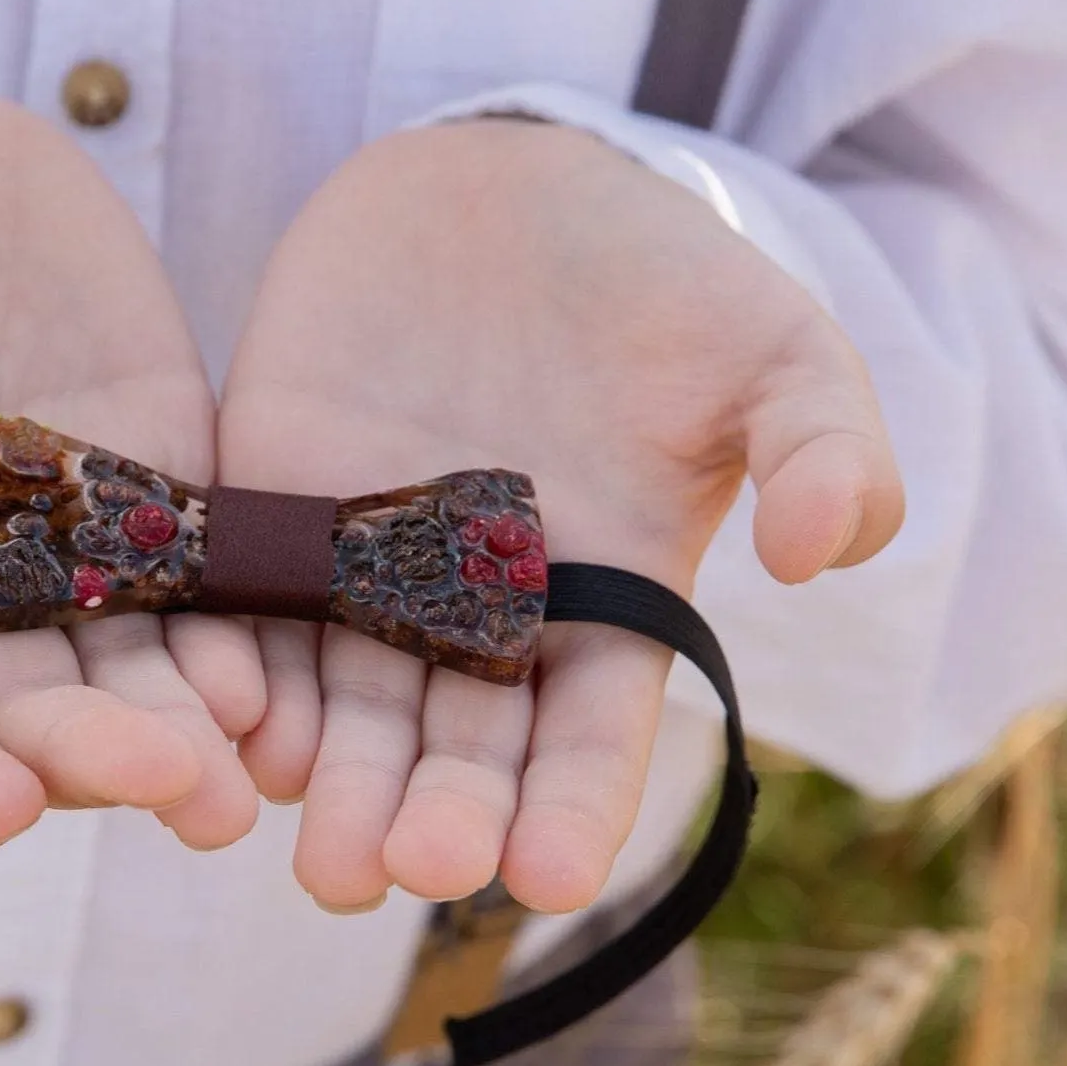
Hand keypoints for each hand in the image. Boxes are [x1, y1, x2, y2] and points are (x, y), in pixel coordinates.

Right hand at [0, 78, 261, 853]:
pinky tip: (282, 674)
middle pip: (41, 717)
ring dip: (193, 732)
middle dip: (103, 761)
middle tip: (181, 795)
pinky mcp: (170, 491)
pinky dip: (246, 634)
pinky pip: (216, 579)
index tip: (1, 810)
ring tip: (245, 776)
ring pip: (141, 670)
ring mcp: (84, 550)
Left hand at [218, 119, 902, 912]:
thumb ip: (824, 447)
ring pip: (347, 704)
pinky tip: (238, 734)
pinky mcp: (279, 511)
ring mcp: (369, 569)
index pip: (588, 739)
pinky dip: (246, 674)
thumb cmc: (660, 280)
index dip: (572, 810)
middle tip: (412, 871)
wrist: (511, 187)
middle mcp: (481, 615)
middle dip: (438, 816)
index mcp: (603, 604)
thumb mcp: (774, 351)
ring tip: (324, 862)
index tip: (547, 878)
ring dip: (334, 782)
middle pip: (457, 745)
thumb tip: (828, 556)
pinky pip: (254, 610)